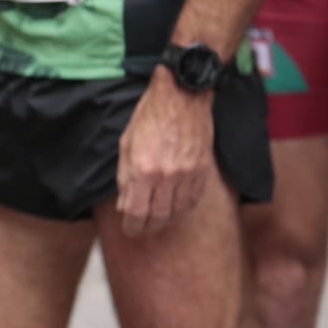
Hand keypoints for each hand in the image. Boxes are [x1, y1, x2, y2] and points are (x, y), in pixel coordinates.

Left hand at [115, 66, 214, 236]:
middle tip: (141, 229)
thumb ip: (125, 177)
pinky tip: (175, 209)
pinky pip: (193, 199)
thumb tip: (125, 205)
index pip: (137, 211)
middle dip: (148, 227)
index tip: (129, 230)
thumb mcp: (126, 144)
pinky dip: (183, 209)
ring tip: (156, 222)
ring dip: (166, 221)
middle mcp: (167, 175)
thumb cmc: (150, 116)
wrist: (183, 96)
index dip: (132, 226)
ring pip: (178, 211)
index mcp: (144, 168)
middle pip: (158, 216)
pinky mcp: (203, 171)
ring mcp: (188, 174)